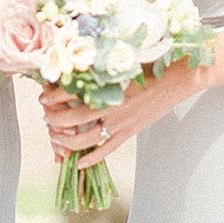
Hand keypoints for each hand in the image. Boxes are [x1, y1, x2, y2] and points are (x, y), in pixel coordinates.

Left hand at [38, 65, 200, 168]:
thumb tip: (74, 66)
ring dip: (66, 141)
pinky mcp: (131, 132)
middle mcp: (111, 105)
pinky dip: (92, 159)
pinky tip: (79, 163)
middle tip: (46, 116)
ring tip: (56, 137)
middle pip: (72, 119)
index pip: (68, 94)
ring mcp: (121, 122)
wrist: (179, 75)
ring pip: (85, 139)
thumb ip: (98, 66)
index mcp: (106, 85)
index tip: (44, 95)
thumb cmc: (150, 62)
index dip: (52, 97)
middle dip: (53, 119)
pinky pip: (108, 150)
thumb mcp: (120, 59)